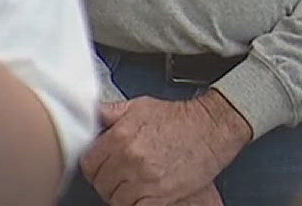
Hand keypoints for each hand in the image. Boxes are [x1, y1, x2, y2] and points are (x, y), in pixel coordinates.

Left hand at [81, 91, 252, 204]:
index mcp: (120, 136)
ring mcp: (144, 179)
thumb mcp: (140, 106)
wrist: (212, 128)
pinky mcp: (160, 196)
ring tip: (133, 183)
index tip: (102, 164)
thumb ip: (110, 113)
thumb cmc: (180, 117)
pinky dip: (135, 203)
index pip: (88, 162)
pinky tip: (142, 193)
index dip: (95, 164)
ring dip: (121, 193)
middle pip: (100, 182)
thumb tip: (88, 115)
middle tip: (119, 173)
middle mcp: (130, 158)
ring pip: (115, 198)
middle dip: (107, 179)